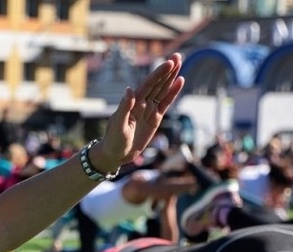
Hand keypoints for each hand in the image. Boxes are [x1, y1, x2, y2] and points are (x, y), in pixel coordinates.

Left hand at [91, 54, 184, 172]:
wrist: (116, 154)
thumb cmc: (113, 140)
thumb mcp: (118, 125)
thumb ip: (124, 107)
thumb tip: (129, 89)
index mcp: (133, 102)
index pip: (148, 84)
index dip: (159, 73)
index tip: (169, 63)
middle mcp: (142, 103)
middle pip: (157, 83)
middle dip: (167, 70)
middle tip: (178, 56)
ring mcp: (149, 109)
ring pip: (162, 90)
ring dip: (171, 77)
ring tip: (179, 63)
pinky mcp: (155, 118)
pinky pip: (166, 103)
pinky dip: (172, 93)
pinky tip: (179, 82)